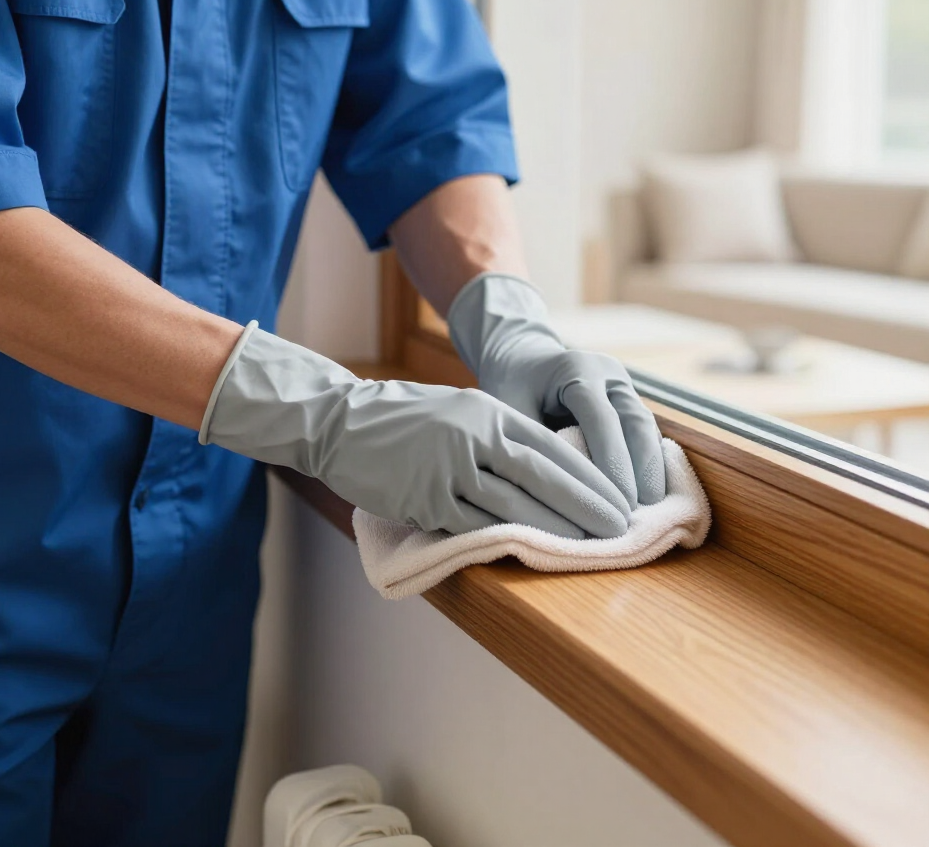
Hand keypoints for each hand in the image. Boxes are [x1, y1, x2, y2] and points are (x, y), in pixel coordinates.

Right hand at [199, 324, 631, 537]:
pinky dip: (507, 541)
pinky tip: (531, 552)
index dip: (588, 475)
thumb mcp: (456, 409)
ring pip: (514, 505)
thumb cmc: (400, 416)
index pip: (551, 446)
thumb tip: (544, 463)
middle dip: (587, 505)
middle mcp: (472, 436)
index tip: (617, 496)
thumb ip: (496, 431)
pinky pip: (473, 526)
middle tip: (621, 528)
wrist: (339, 421)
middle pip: (543, 475)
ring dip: (556, 530)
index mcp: (485, 411)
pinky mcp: (423, 499)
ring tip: (589, 548)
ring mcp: (447, 468)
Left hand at [448, 273, 665, 506]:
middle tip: (636, 513)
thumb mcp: (509, 408)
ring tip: (648, 508)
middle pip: (634, 421)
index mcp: (577, 370)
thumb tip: (550, 495)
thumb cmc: (511, 386)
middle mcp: (607, 375)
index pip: (601, 418)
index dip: (612, 460)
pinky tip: (647, 495)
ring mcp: (622, 386)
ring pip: (646, 427)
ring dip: (650, 468)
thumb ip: (531, 443)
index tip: (617, 501)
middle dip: (640, 468)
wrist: (523, 359)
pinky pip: (644, 432)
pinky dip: (647, 462)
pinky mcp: (629, 401)